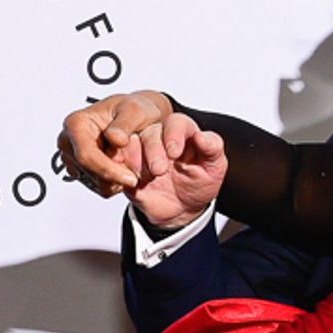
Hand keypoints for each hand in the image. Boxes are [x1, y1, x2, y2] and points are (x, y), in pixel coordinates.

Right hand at [56, 91, 176, 199]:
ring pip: (95, 183)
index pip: (86, 156)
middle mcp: (69, 141)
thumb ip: (125, 124)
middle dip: (116, 176)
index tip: (131, 178)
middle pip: (90, 173)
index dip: (109, 171)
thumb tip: (116, 139)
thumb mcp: (135, 110)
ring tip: (129, 161)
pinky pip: (98, 186)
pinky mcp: (80, 171)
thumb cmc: (132, 110)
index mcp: (76, 123)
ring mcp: (72, 158)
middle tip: (136, 169)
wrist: (134, 117)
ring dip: (116, 179)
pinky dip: (114, 181)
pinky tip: (121, 166)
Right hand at [126, 113, 226, 232]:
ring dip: (136, 159)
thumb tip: (202, 136)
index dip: (174, 133)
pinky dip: (121, 169)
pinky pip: (117, 162)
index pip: (176, 122)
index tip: (175, 152)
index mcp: (182, 132)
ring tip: (146, 177)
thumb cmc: (199, 183)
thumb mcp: (215, 168)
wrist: (181, 209)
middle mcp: (160, 138)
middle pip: (151, 132)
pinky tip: (133, 180)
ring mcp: (141, 151)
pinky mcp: (127, 166)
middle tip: (159, 170)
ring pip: (131, 143)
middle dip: (154, 150)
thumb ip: (213, 148)